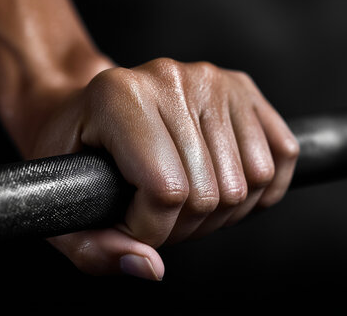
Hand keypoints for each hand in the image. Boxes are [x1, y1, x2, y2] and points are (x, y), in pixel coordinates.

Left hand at [30, 58, 298, 278]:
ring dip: (224, 210)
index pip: (166, 190)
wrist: (92, 104)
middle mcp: (171, 78)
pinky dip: (263, 188)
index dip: (153, 230)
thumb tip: (150, 268)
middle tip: (161, 212)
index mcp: (120, 97)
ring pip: (253, 178)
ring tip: (189, 198)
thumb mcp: (64, 203)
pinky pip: (281, 154)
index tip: (133, 222)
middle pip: (212, 191)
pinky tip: (227, 186)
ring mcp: (213, 80)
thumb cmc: (78, 149)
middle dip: (186, 225)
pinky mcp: (242, 88)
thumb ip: (96, 249)